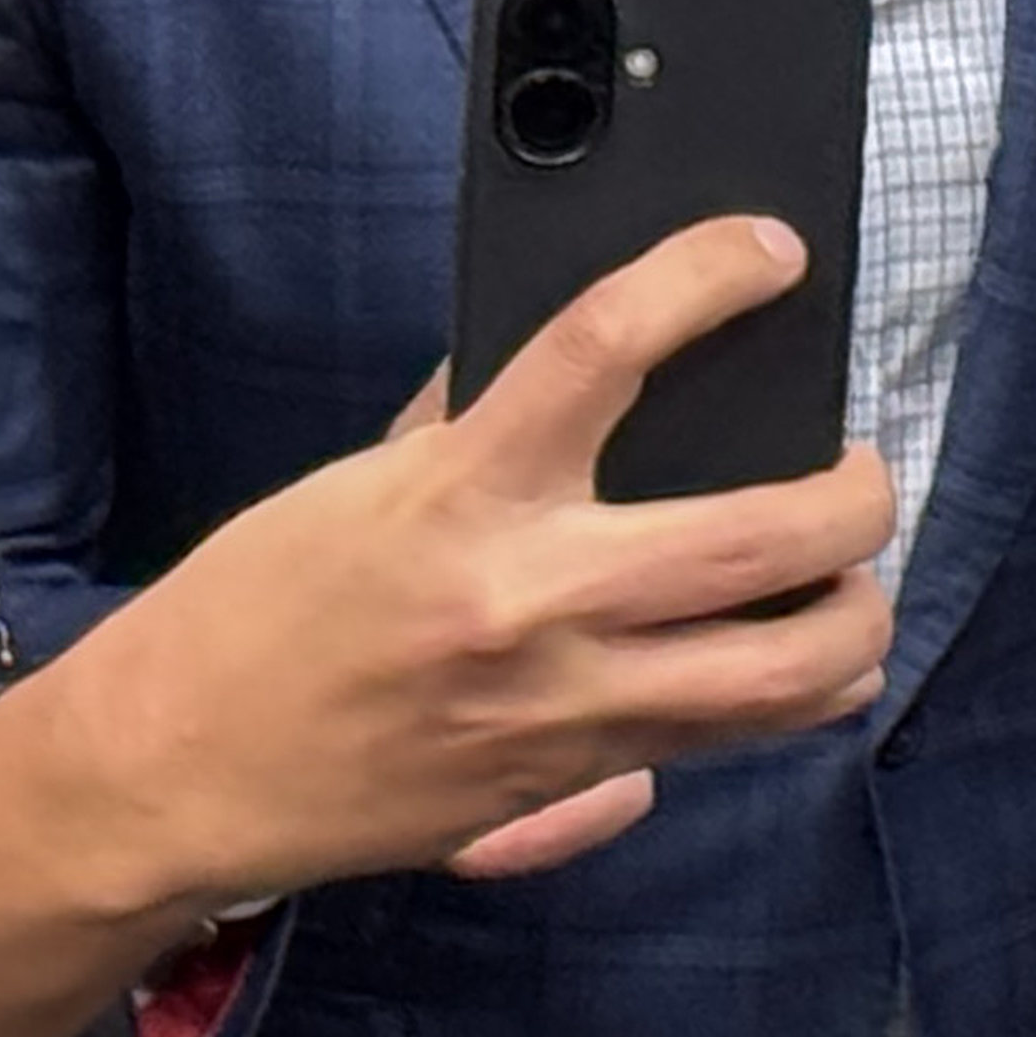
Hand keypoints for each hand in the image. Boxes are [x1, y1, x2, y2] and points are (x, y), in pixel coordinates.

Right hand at [45, 216, 895, 915]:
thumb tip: (573, 358)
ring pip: (785, 673)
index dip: (706, 278)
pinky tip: (794, 665)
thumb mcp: (355, 483)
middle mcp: (528, 602)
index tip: (768, 252)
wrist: (174, 772)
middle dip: (857, 492)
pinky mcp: (562, 784)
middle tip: (861, 465)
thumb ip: (468, 421)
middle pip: (764, 535)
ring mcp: (560, 709)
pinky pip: (720, 747)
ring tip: (852, 579)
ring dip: (855, 617)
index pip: (606, 346)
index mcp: (461, 493)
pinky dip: (786, 699)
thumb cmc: (252, 612)